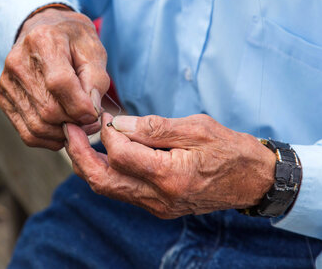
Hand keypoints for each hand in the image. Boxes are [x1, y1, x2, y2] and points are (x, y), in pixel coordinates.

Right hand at [0, 8, 109, 149]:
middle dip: (75, 122)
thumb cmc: (72, 40)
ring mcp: (7, 83)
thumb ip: (96, 79)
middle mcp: (18, 62)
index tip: (95, 113)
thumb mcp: (93, 50)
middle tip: (91, 121)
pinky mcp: (4, 99)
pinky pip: (27, 133)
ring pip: (38, 126)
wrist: (42, 29)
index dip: (81, 106)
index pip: (59, 83)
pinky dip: (49, 139)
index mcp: (42, 41)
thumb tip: (91, 111)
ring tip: (79, 124)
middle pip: (48, 110)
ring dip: (64, 133)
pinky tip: (63, 129)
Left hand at [64, 113, 275, 218]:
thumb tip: (117, 124)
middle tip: (69, 130)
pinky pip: (123, 192)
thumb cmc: (230, 149)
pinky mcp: (158, 207)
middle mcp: (159, 198)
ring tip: (80, 140)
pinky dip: (108, 172)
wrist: (252, 180)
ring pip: (109, 189)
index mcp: (171, 176)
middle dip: (79, 155)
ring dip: (90, 165)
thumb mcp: (196, 128)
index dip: (107, 132)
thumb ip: (154, 127)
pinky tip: (105, 154)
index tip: (104, 114)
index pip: (120, 155)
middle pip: (103, 181)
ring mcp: (157, 207)